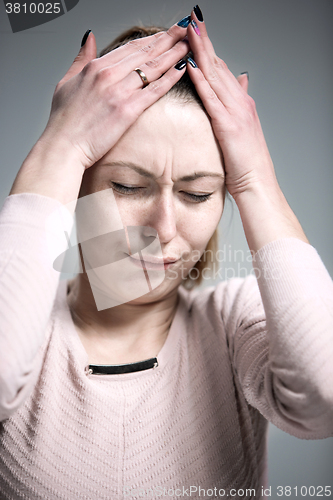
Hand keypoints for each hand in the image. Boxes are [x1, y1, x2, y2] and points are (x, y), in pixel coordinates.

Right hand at [43, 25, 189, 169]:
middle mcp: (108, 75)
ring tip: (189, 44)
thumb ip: (81, 58)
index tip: (165, 32)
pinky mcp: (127, 110)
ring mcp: (119, 92)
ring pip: (152, 67)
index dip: (151, 38)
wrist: (62, 146)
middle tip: (185, 29)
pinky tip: (182, 69)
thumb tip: (89, 37)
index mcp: (95, 67)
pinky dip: (169, 78)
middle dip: (168, 38)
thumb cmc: (63, 120)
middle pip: (145, 52)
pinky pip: (154, 91)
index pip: (130, 47)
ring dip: (174, 53)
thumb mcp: (66, 81)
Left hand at [185, 11, 277, 201]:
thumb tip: (240, 81)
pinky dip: (201, 80)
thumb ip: (239, 103)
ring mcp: (235, 111)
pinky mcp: (228, 125)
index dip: (209, 49)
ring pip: (215, 75)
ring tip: (189, 31)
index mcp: (240, 102)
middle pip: (218, 65)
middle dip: (205, 41)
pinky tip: (191, 65)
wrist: (257, 182)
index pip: (221, 69)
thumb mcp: (242, 129)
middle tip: (192, 19)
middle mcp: (239, 101)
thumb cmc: (245, 162)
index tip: (197, 30)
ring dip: (202, 52)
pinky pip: (212, 98)